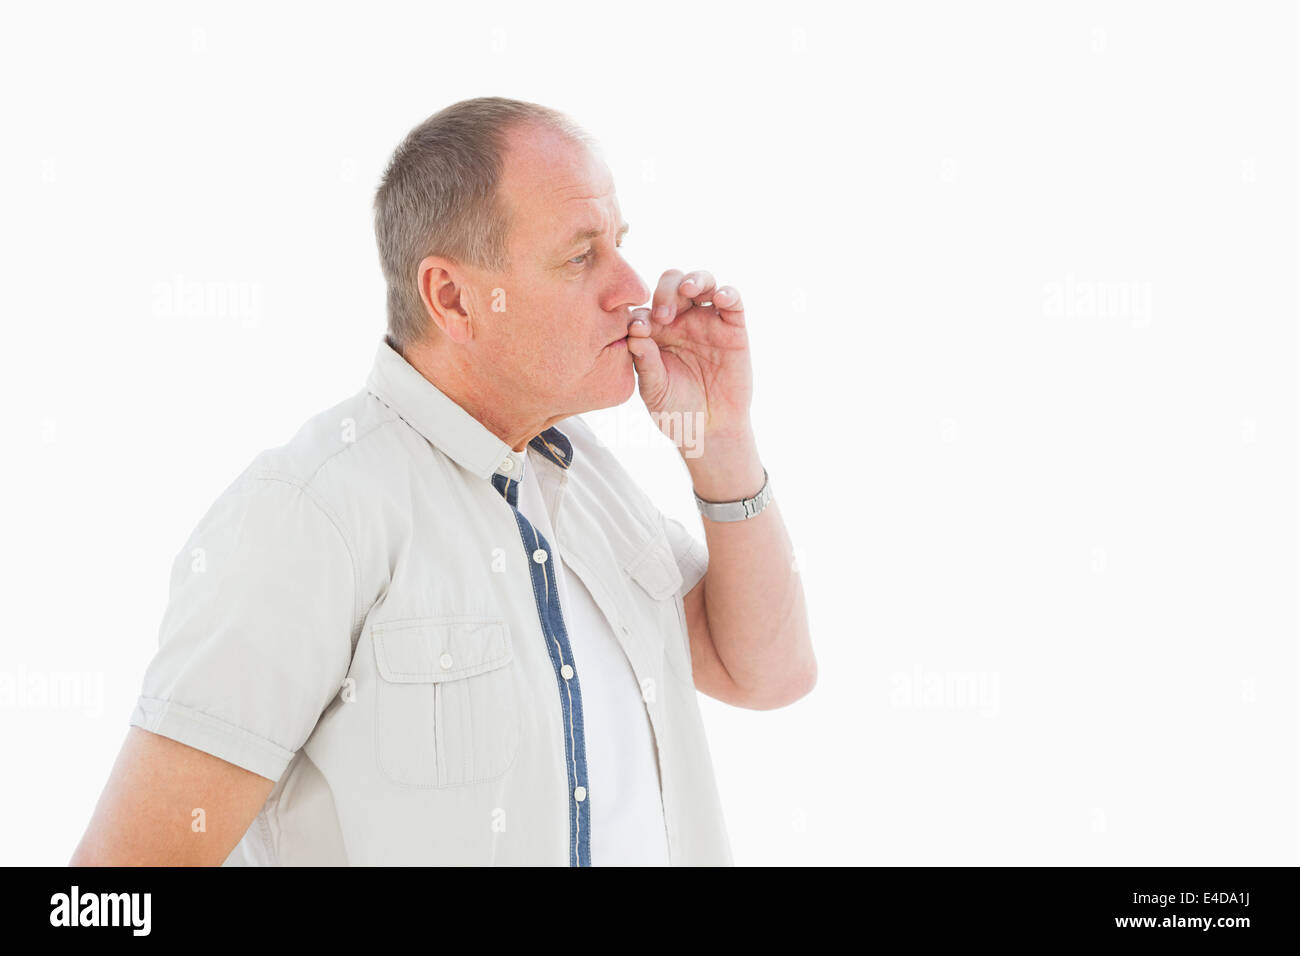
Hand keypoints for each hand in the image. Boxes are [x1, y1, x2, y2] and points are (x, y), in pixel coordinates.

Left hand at [626, 269, 752, 444]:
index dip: (639, 312)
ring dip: (694, 279)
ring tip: (688, 290)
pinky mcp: (733, 328)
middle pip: (672, 283)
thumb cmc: (675, 409)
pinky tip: (720, 298)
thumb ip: (645, 362)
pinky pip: (733, 301)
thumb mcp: (654, 390)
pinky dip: (728, 293)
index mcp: (655, 331)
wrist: (709, 429)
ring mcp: (707, 321)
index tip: (638, 330)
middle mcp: (680, 320)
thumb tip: (635, 332)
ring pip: (702, 282)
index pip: (644, 306)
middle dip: (665, 291)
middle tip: (663, 315)